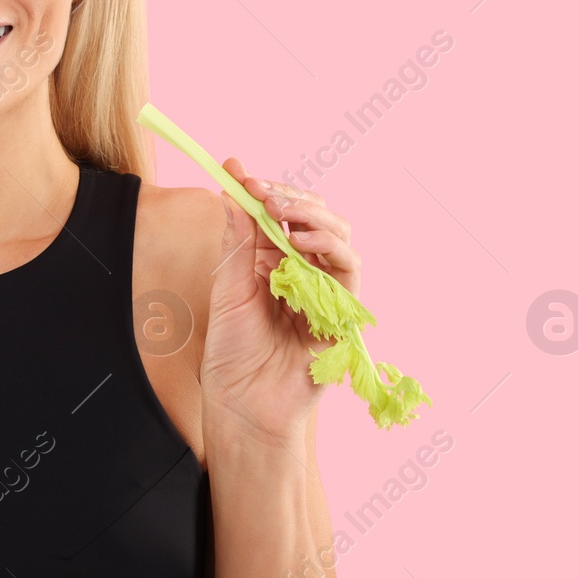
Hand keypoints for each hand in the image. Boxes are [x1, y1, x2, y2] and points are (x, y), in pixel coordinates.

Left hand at [200, 159, 360, 448]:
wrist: (243, 403)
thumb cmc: (232, 351)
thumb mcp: (228, 284)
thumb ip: (237, 237)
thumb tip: (231, 183)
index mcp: (274, 261)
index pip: (281, 213)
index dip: (267, 190)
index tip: (241, 174)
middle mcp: (304, 271)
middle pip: (316, 218)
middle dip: (292, 198)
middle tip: (264, 191)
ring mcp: (326, 290)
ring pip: (339, 237)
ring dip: (313, 217)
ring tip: (282, 213)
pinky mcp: (343, 312)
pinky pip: (349, 270)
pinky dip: (329, 248)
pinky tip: (301, 241)